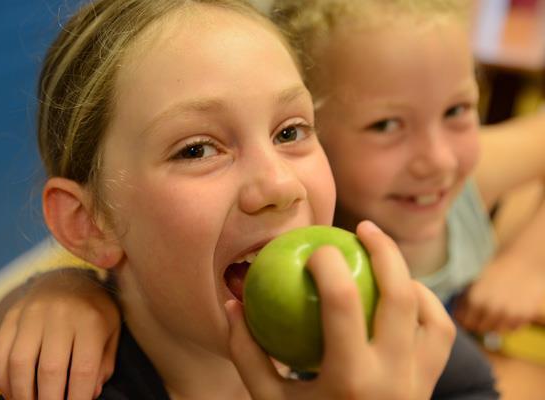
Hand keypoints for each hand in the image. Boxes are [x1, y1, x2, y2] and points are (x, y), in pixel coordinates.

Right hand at [0, 268, 120, 399]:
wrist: (66, 278)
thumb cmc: (93, 311)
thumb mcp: (111, 331)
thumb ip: (103, 364)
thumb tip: (90, 393)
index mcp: (90, 319)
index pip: (83, 369)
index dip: (78, 397)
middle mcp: (60, 314)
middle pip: (50, 370)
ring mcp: (32, 313)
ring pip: (20, 363)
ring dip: (22, 394)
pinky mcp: (11, 316)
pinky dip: (3, 379)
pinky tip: (13, 392)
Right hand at [225, 221, 454, 399]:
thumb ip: (247, 353)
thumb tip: (232, 304)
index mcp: (349, 380)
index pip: (343, 303)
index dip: (328, 263)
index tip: (315, 248)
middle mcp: (393, 378)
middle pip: (400, 296)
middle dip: (384, 250)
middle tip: (362, 227)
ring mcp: (418, 383)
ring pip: (430, 314)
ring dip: (410, 277)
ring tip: (385, 259)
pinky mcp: (429, 386)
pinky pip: (439, 334)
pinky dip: (425, 306)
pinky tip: (402, 295)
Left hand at [454, 255, 544, 332]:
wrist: (523, 261)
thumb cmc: (495, 271)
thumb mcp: (474, 283)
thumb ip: (465, 301)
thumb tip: (456, 316)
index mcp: (475, 300)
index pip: (464, 323)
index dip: (465, 320)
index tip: (467, 316)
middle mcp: (491, 309)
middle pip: (479, 329)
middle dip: (478, 322)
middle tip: (481, 314)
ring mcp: (509, 314)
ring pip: (495, 331)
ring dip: (493, 324)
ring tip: (495, 310)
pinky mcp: (524, 316)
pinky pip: (512, 328)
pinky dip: (508, 323)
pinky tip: (508, 309)